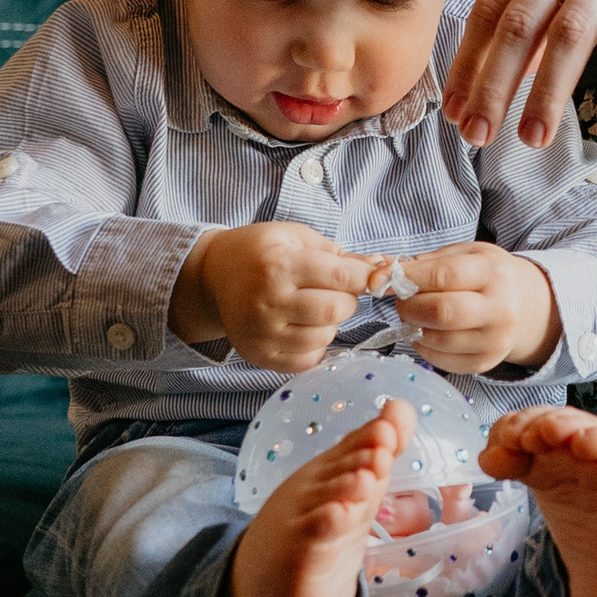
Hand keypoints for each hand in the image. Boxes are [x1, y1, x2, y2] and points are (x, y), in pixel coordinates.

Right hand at [173, 222, 378, 372]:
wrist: (212, 277)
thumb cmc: (258, 251)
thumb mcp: (295, 237)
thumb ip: (340, 254)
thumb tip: (384, 268)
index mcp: (279, 266)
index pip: (342, 277)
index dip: (367, 277)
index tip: (375, 277)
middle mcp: (269, 303)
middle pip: (337, 310)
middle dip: (346, 300)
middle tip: (333, 290)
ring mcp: (262, 334)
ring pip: (325, 337)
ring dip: (329, 323)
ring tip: (311, 307)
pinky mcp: (260, 356)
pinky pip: (308, 358)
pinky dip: (315, 344)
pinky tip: (301, 326)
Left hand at [384, 244, 556, 374]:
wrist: (524, 305)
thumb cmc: (487, 275)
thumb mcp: (466, 254)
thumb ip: (427, 262)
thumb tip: (382, 275)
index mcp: (494, 274)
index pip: (444, 276)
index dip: (408, 278)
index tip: (386, 278)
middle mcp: (500, 309)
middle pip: (440, 312)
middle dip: (408, 306)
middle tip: (403, 300)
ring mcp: (495, 341)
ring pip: (437, 339)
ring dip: (413, 327)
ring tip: (416, 314)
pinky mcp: (484, 363)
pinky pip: (440, 359)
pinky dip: (423, 345)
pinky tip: (427, 331)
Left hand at [444, 0, 596, 146]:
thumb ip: (544, 6)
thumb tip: (502, 72)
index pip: (491, 5)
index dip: (468, 61)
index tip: (454, 110)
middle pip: (522, 22)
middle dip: (494, 84)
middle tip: (477, 134)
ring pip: (574, 31)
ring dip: (549, 91)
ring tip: (535, 136)